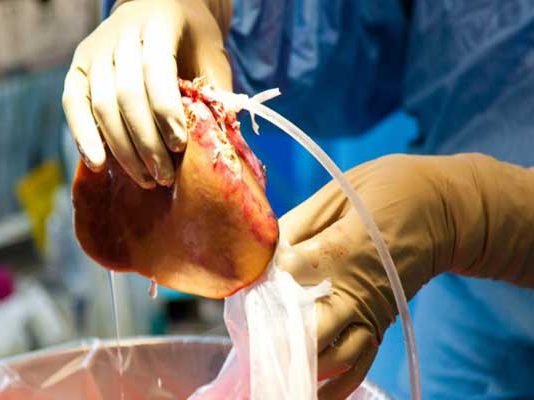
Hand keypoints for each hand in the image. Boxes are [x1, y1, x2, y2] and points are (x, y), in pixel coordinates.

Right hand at [62, 0, 231, 187]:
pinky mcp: (79, 67)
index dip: (166, 112)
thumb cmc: (193, 39)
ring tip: (146, 179)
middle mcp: (120, 35)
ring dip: (122, 149)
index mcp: (158, 25)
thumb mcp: (212, 57)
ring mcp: (95, 51)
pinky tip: (98, 164)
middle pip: (126, 95)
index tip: (180, 146)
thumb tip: (221, 140)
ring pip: (101, 105)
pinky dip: (83, 136)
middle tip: (165, 176)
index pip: (156, 71)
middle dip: (146, 143)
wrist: (160, 8)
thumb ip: (216, 92)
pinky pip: (73, 104)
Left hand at [277, 154, 533, 398]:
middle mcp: (355, 286)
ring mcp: (370, 310)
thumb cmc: (387, 191)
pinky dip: (337, 386)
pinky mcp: (380, 322)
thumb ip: (298, 224)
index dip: (265, 279)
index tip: (248, 282)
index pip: (292, 271)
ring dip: (302, 366)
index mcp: (342, 247)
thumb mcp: (339, 194)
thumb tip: (264, 250)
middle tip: (252, 342)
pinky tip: (313, 393)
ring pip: (333, 355)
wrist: (442, 210)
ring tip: (272, 370)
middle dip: (278, 338)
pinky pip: (360, 365)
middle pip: (310, 327)